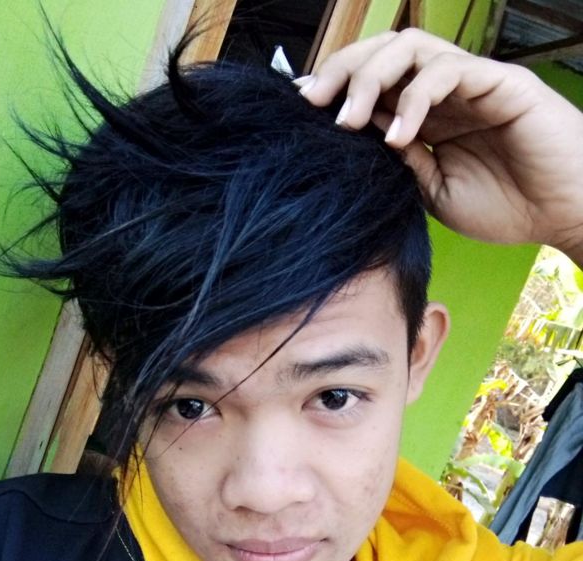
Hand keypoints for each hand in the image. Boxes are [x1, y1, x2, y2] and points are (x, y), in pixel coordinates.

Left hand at [297, 29, 582, 264]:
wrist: (564, 214)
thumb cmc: (508, 206)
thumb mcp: (437, 194)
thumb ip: (404, 164)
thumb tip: (362, 137)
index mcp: (428, 116)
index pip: (375, 85)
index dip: (337, 90)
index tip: (301, 109)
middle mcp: (445, 92)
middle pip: (384, 54)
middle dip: (341, 72)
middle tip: (310, 101)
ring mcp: (472, 82)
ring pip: (410, 50)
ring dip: (370, 78)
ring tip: (347, 118)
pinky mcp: (499, 82)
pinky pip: (448, 72)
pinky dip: (416, 98)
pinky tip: (400, 135)